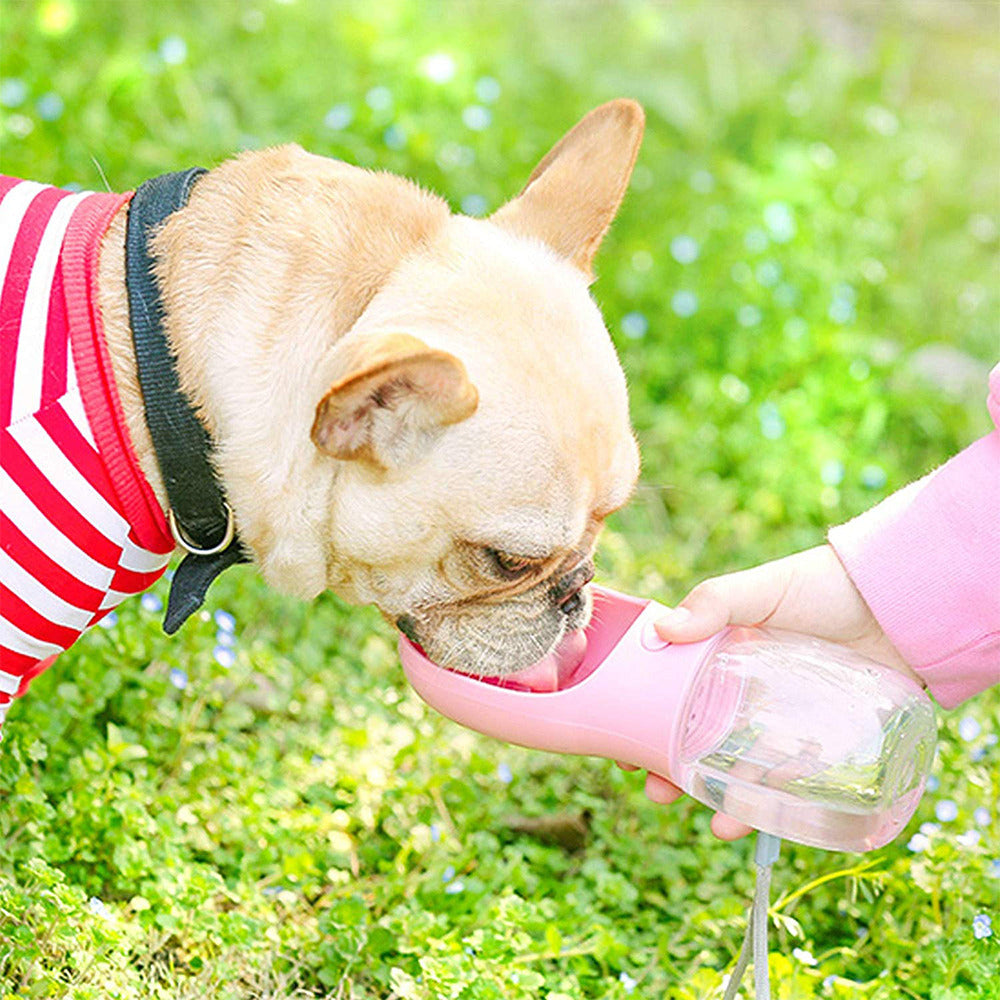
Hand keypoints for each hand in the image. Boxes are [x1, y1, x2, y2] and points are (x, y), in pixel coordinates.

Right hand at [634, 544, 920, 839]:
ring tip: (712, 822)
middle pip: (696, 738)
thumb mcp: (763, 591)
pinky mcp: (819, 741)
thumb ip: (715, 603)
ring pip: (737, 766)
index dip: (642, 723)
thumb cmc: (822, 587)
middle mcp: (742, 692)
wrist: (899, 605)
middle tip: (655, 791)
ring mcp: (779, 720)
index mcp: (718, 656)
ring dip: (719, 799)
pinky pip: (788, 780)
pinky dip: (771, 806)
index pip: (668, 695)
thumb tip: (663, 630)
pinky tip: (754, 823)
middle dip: (671, 770)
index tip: (624, 749)